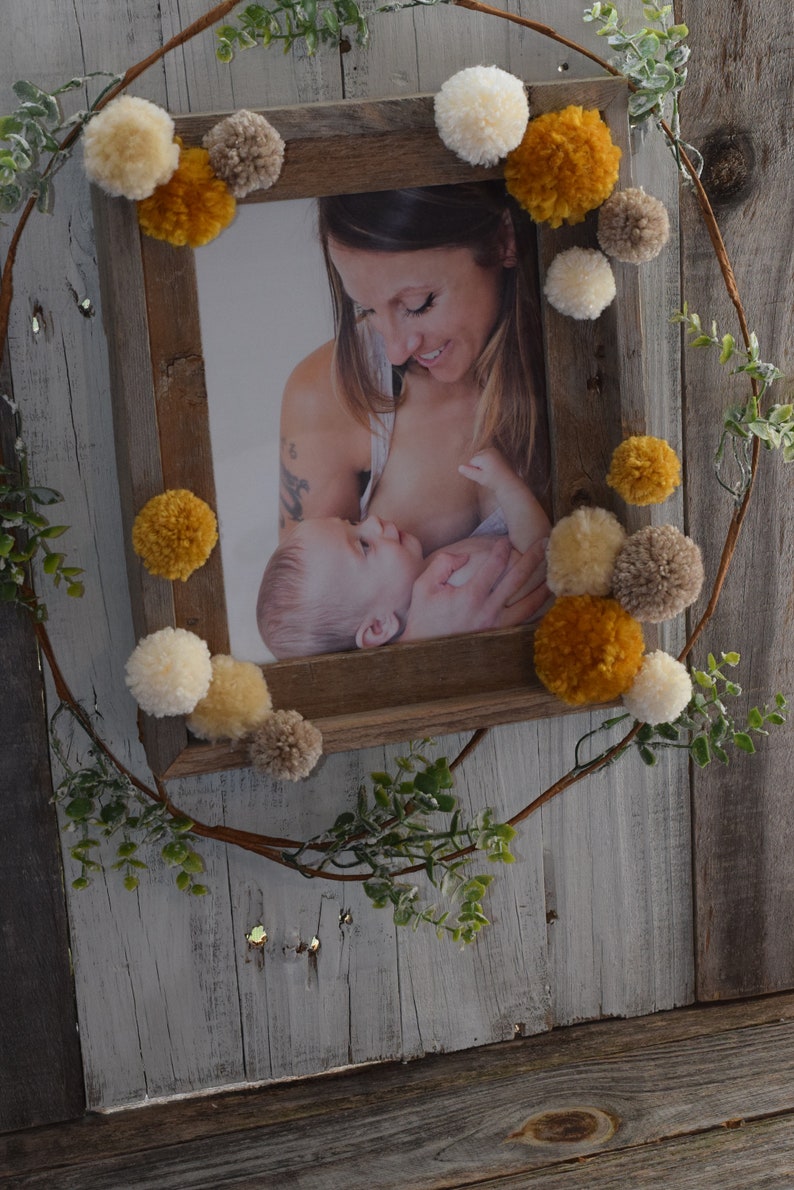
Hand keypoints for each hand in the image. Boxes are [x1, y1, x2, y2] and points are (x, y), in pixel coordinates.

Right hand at [401, 537, 548, 641]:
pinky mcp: (500, 636)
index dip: (502, 549)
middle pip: (518, 579)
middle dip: (532, 558)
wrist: (425, 648)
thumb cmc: (424, 615)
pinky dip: (539, 609)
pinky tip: (547, 599)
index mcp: (471, 596)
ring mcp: (497, 625)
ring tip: (554, 570)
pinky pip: (526, 621)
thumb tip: (464, 556)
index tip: (505, 540)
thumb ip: (442, 564)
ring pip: (529, 603)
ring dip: (543, 584)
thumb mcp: (424, 586)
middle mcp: (488, 610)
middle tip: (544, 542)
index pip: (494, 565)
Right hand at [458, 447, 512, 492]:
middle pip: (476, 458)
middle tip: (488, 474)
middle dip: (479, 466)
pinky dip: (489, 462)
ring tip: (491, 472)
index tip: (484, 475)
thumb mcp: (480, 477)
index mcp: (484, 455)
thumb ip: (469, 472)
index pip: (471, 461)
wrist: (509, 482)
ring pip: (482, 457)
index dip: (475, 470)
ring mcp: (495, 451)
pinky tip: (494, 469)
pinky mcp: (498, 453)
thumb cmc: (493, 481)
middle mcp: (490, 450)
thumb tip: (459, 467)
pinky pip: (488, 456)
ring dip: (483, 464)